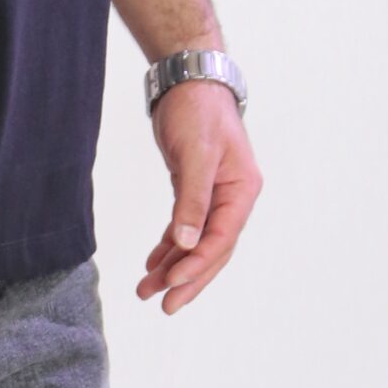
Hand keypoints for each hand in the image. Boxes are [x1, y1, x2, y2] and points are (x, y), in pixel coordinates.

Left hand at [138, 83, 261, 314]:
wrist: (189, 82)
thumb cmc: (198, 112)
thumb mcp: (196, 155)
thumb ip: (192, 200)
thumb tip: (187, 244)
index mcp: (241, 191)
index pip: (221, 239)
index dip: (197, 265)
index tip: (172, 285)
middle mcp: (233, 198)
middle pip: (212, 250)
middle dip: (187, 278)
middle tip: (163, 305)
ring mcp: (216, 197)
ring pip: (195, 243)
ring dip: (173, 267)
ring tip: (146, 290)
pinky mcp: (195, 191)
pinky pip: (184, 228)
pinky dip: (169, 247)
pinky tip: (152, 264)